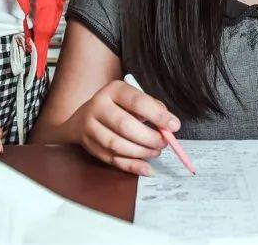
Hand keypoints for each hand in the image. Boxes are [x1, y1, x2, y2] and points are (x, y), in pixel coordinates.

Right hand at [62, 80, 180, 175]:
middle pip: (125, 126)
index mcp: (113, 90)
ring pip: (118, 145)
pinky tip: (147, 168)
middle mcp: (98, 107)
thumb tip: (169, 124)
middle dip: (150, 138)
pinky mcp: (90, 147)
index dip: (158, 116)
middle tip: (164, 142)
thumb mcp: (132, 97)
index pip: (137, 102)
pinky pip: (113, 160)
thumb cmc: (117, 106)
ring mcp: (91, 128)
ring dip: (142, 152)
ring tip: (155, 152)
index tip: (174, 126)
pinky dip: (132, 166)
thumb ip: (151, 107)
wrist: (83, 117)